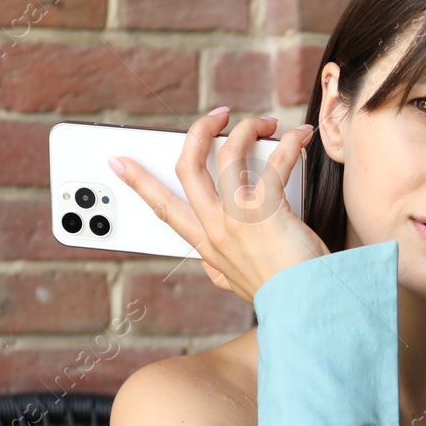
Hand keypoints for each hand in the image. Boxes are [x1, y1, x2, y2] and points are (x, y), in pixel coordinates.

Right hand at [108, 108, 328, 302]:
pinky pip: (274, 161)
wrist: (305, 308)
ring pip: (227, 153)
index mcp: (206, 244)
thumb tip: (206, 262)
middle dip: (197, 132)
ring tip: (264, 123)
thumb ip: (217, 270)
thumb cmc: (283, 293)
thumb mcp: (236, 285)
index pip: (163, 207)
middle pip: (187, 167)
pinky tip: (300, 138)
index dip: (139, 182)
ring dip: (246, 128)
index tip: (119, 162)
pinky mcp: (266, 209)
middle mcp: (216, 228)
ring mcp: (238, 218)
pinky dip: (289, 144)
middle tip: (214, 117)